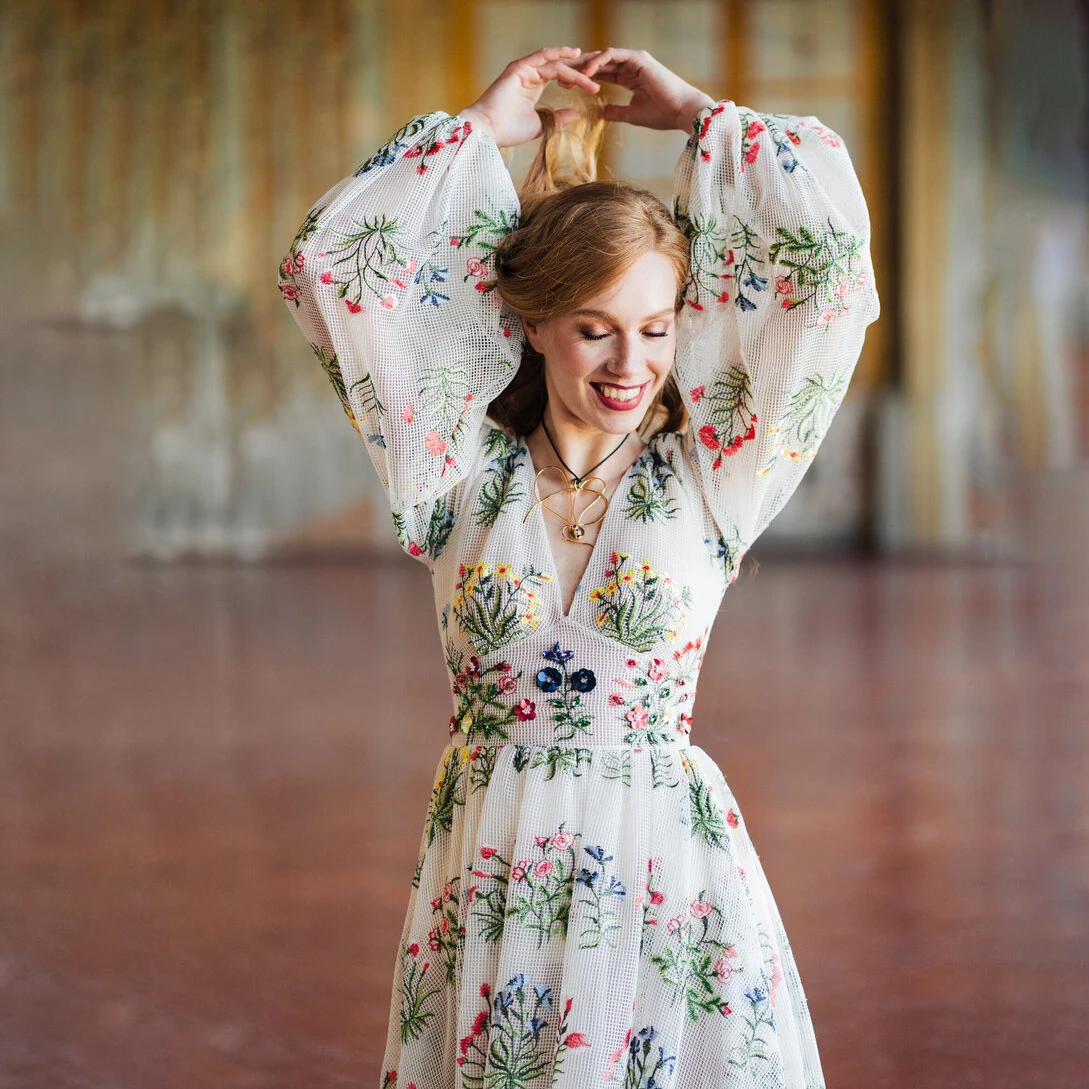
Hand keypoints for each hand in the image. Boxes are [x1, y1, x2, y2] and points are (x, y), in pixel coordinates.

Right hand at [459, 46, 601, 148]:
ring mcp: (523, 70)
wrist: (488, 131)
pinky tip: (573, 55)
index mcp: (533, 87)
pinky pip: (543, 58)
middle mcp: (529, 75)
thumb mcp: (541, 124)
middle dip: (579, 71)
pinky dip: (558, 55)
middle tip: (598, 77)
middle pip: (560, 67)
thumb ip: (558, 118)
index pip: (560, 77)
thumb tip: (577, 115)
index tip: (595, 89)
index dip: (577, 81)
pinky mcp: (518, 68)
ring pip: (555, 64)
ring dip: (574, 68)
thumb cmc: (508, 131)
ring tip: (591, 73)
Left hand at [570, 48, 714, 132]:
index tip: (565, 86)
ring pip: (602, 57)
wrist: (681, 112)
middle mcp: (631, 65)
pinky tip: (586, 73)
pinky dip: (597, 62)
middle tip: (558, 75)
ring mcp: (634, 59)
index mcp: (629, 76)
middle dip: (578, 68)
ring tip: (567, 74)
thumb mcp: (632, 115)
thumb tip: (600, 114)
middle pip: (598, 62)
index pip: (601, 72)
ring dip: (583, 65)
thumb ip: (615, 112)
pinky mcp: (638, 58)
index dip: (583, 78)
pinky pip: (612, 56)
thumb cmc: (662, 115)